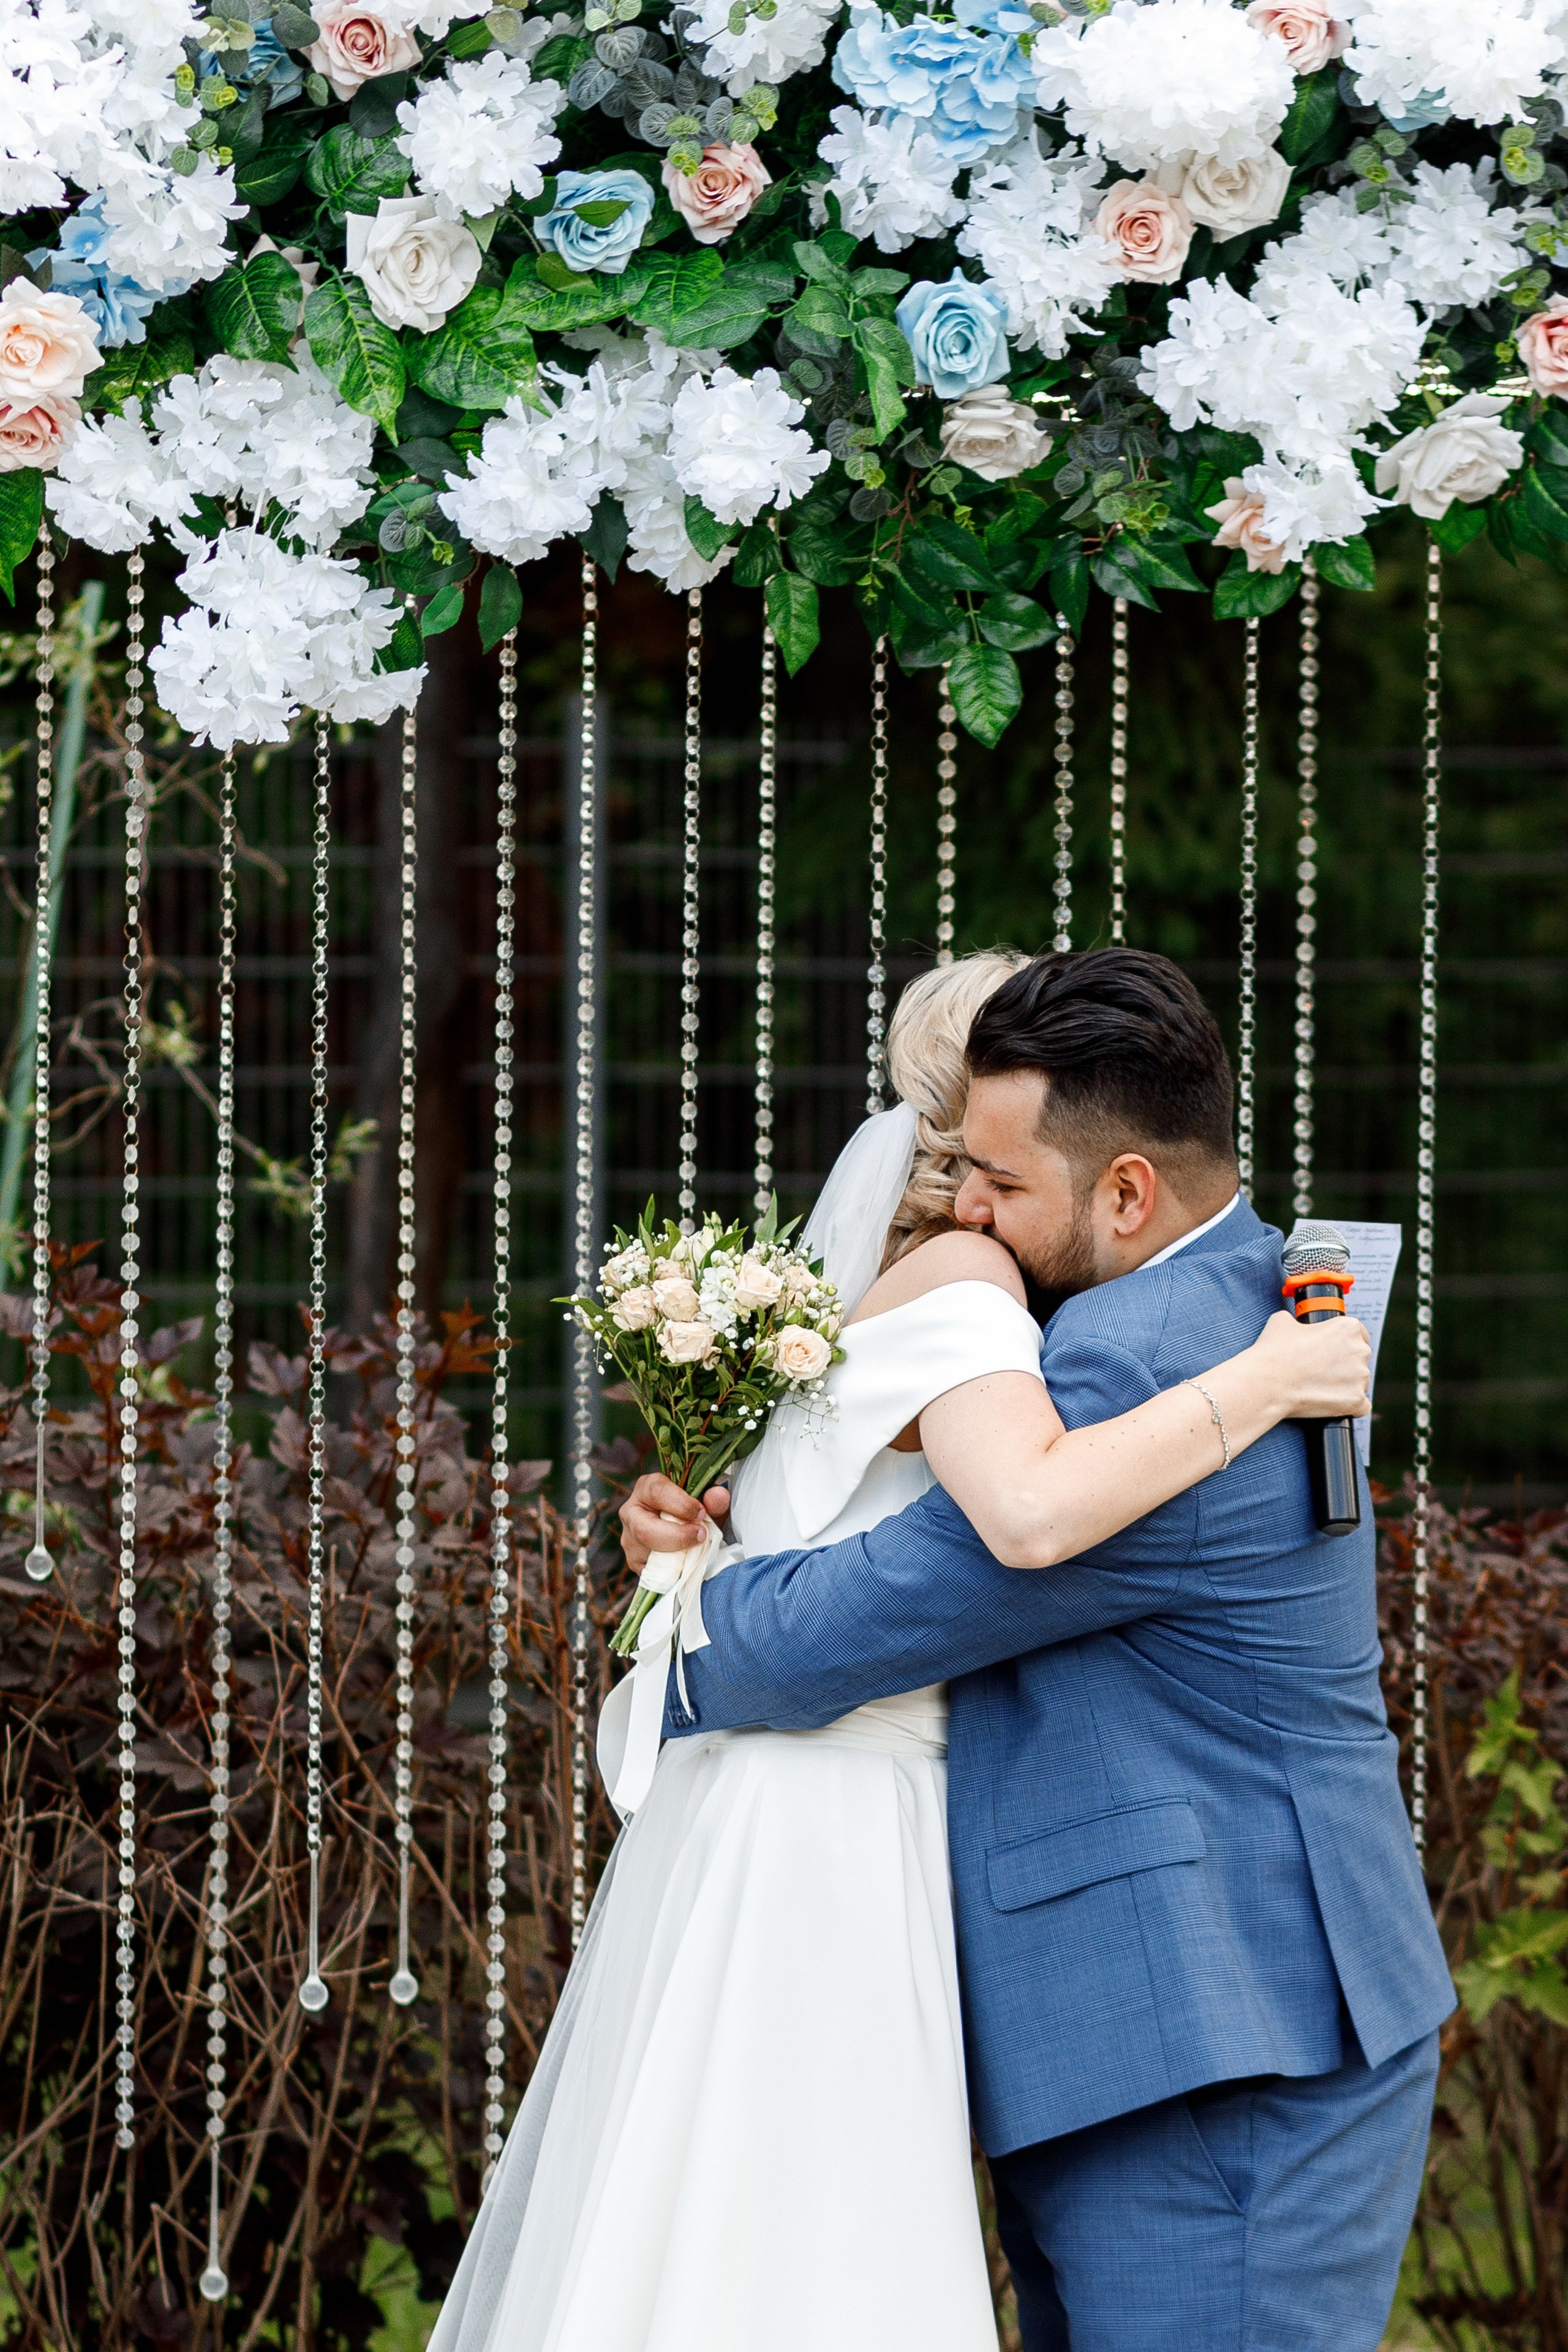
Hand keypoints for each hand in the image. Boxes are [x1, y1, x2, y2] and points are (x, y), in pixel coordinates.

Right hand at [618, 1472, 730, 1577]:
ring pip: (647, 1553)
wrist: (689, 1531)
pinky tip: (685, 1562)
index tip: (701, 1514)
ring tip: (695, 1550)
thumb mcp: (708, 1505)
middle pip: (644, 1529)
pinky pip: (650, 1570)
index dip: (681, 1504)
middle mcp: (631, 1512)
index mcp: (647, 1488)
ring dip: (675, 1555)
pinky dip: (672, 1569)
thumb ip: (714, 1500)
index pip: (657, 1491)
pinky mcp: (634, 1561)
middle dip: (676, 1536)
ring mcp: (629, 1538)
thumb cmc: (695, 1513)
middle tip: (700, 1536)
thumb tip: (718, 1496)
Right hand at [1253, 1308, 1371, 1419]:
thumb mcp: (1282, 1322)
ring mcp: (1360, 1378)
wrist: (1267, 1383)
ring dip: (1345, 1385)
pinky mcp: (1356, 1401)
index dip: (1343, 1342)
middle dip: (1344, 1364)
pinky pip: (1361, 1405)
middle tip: (1321, 1370)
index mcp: (1348, 1328)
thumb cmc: (1275, 1352)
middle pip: (1359, 1358)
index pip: (1359, 1334)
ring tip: (1320, 1387)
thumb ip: (1298, 1321)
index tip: (1331, 1350)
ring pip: (1359, 1382)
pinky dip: (1349, 1405)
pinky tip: (1331, 1402)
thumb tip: (1295, 1325)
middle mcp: (1360, 1351)